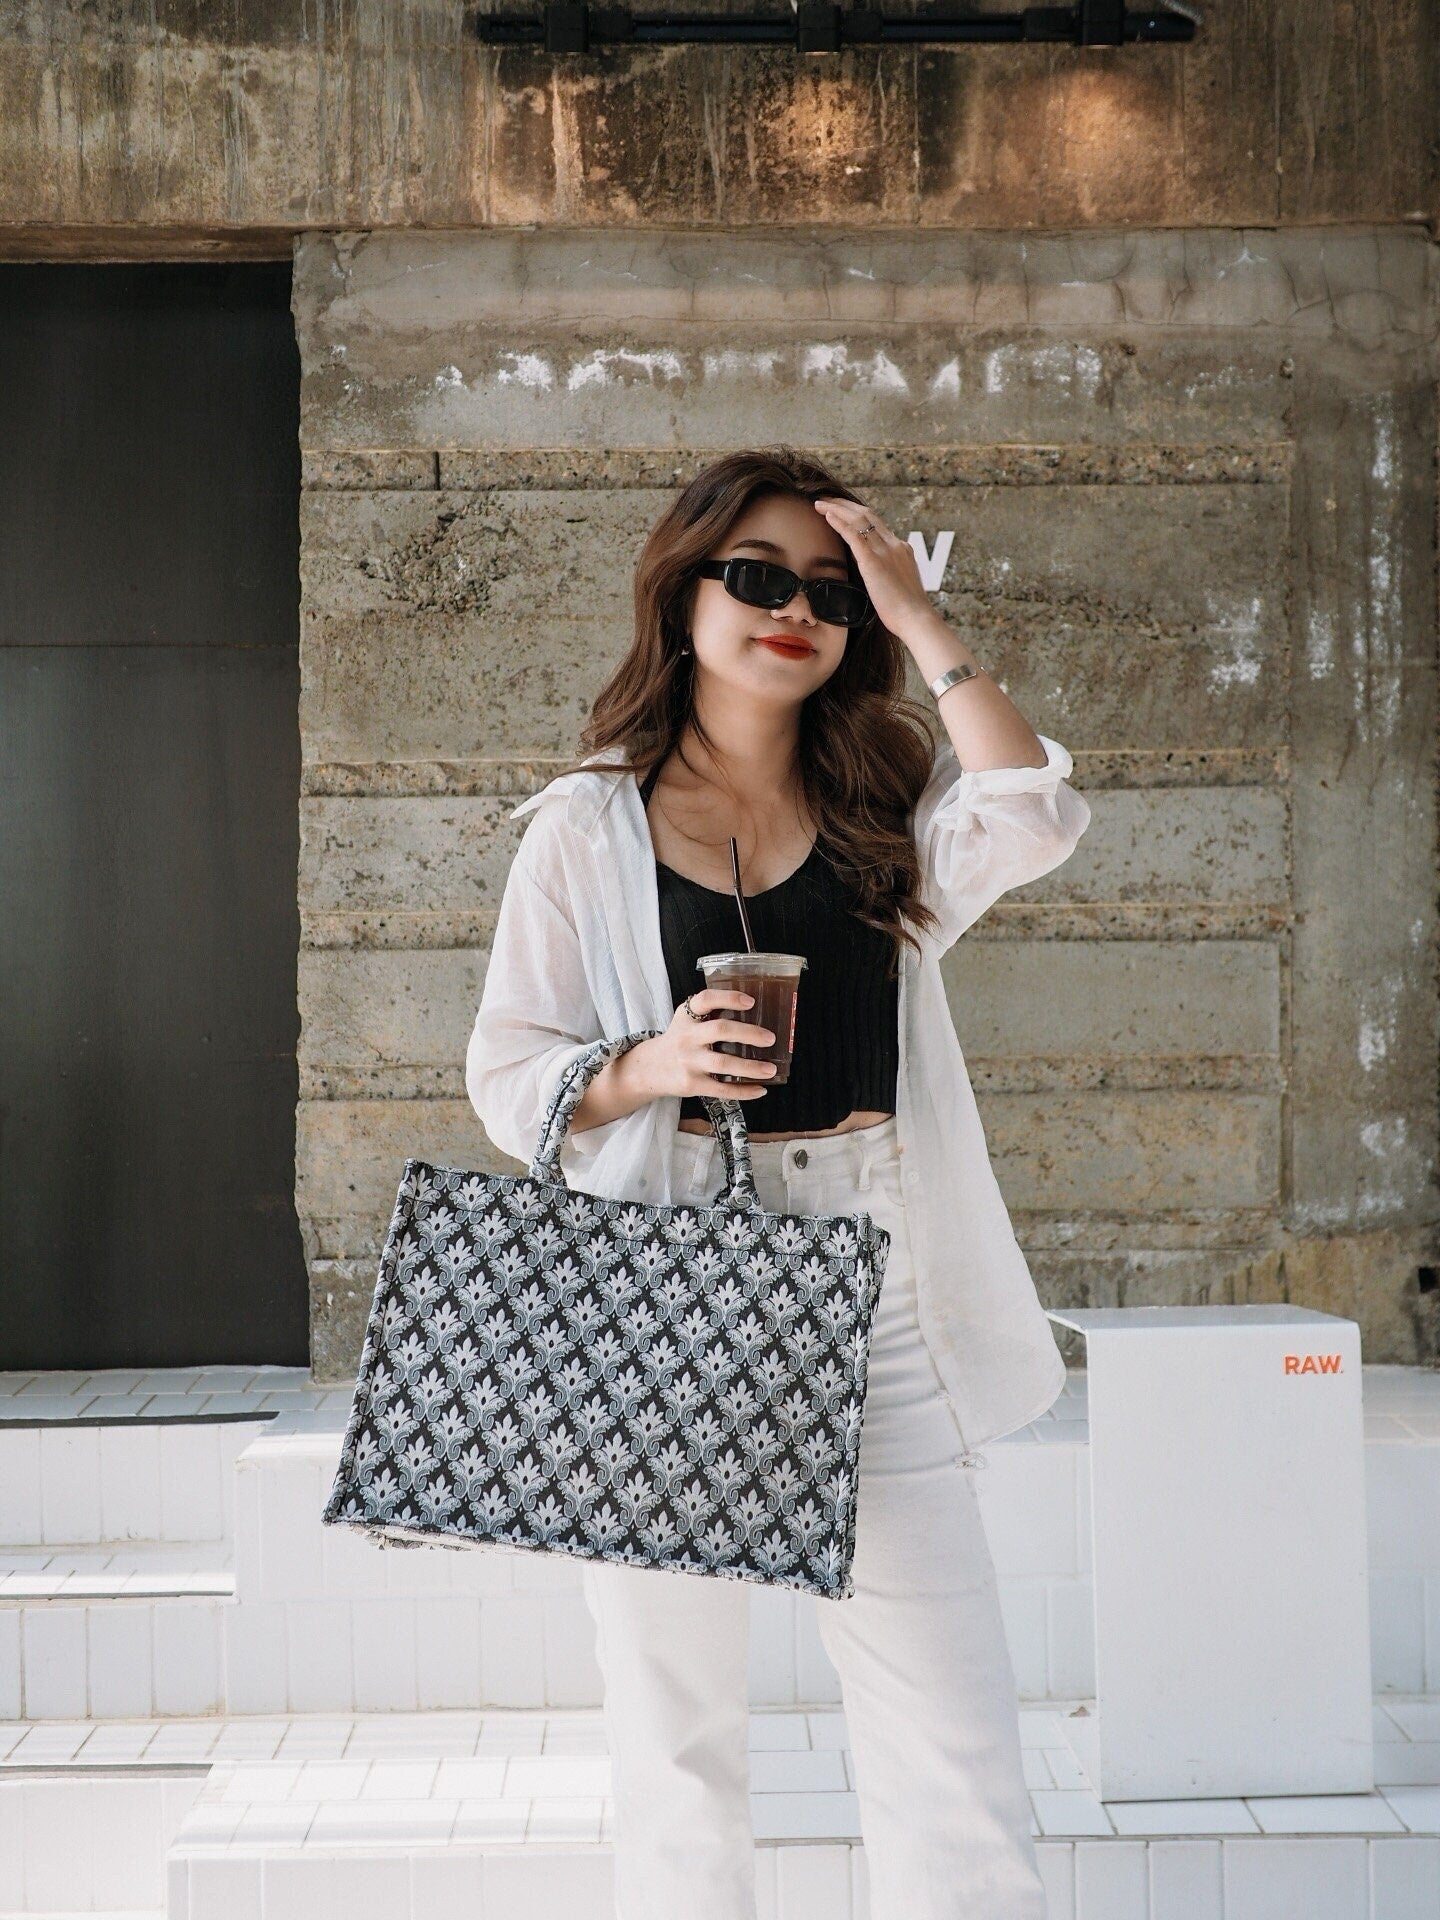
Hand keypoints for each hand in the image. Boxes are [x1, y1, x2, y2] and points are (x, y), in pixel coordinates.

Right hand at [631, 989, 776, 1101]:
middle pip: (720, 1030)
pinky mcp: (692, 1084)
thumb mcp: (686, 1021)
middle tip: (770, 1038)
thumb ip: (710, 1013)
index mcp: (687, 1017)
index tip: (750, 1001)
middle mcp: (687, 1037)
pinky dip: (743, 1091)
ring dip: (750, 1067)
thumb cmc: (679, 1041)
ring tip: (771, 1069)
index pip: (705, 1000)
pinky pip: (721, 1089)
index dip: (728, 998)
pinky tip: (760, 1089)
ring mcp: (689, 1062)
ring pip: (723, 1063)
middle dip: (748, 1033)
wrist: (650, 1069)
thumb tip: (755, 1012)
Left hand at [812, 496, 933, 639]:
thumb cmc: (907, 612)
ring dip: (837, 508)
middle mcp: (894, 544)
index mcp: (901, 549)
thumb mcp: (898, 586)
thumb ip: (887, 575)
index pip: (878, 524)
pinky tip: (826, 515)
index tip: (843, 511)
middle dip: (845, 505)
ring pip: (858, 519)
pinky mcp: (873, 560)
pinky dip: (839, 522)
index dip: (858, 514)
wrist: (916, 619)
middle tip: (827, 500)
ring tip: (820, 503)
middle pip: (867, 515)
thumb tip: (874, 575)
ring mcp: (885, 550)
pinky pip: (853, 534)